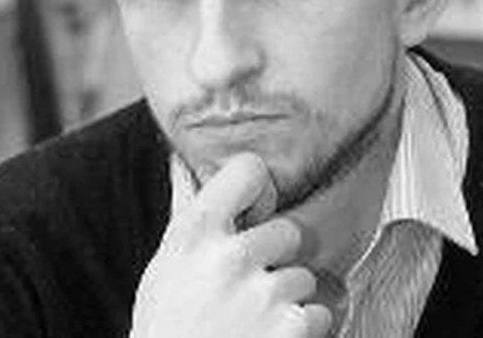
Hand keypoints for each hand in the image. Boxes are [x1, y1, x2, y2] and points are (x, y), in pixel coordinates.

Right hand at [129, 152, 332, 337]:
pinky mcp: (291, 329)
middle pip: (289, 231)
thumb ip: (185, 213)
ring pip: (304, 278)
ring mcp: (264, 294)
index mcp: (195, 232)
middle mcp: (231, 257)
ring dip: (287, 301)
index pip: (249, 169)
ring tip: (251, 322)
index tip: (253, 211)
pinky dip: (301, 331)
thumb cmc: (165, 327)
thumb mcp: (164, 266)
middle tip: (247, 288)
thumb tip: (182, 162)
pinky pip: (319, 314)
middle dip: (276, 260)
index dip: (257, 188)